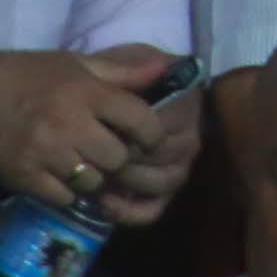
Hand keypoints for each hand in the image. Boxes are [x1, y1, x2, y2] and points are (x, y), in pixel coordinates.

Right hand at [0, 45, 178, 213]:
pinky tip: (60, 175)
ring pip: (93, 181)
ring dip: (95, 176)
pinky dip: (68, 191)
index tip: (148, 138)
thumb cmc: (23, 76)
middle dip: (120, 157)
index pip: (139, 119)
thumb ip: (121, 71)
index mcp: (84, 92)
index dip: (151, 133)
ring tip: (83, 162)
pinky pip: (64, 197)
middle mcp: (67, 124)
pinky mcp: (23, 178)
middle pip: (118, 157)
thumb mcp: (73, 63)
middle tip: (110, 151)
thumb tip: (165, 69)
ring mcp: (44, 154)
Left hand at [96, 79, 205, 229]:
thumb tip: (162, 65)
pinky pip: (152, 210)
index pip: (164, 125)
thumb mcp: (111, 67)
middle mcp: (189, 138)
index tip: (105, 129)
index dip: (135, 132)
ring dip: (128, 182)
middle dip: (127, 157)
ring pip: (160, 183)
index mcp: (184, 104)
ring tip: (98, 176)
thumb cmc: (102, 85)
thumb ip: (131, 66)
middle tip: (95, 156)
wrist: (88, 107)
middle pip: (163, 156)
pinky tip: (105, 203)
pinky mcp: (161, 195)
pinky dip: (129, 212)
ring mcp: (177, 168)